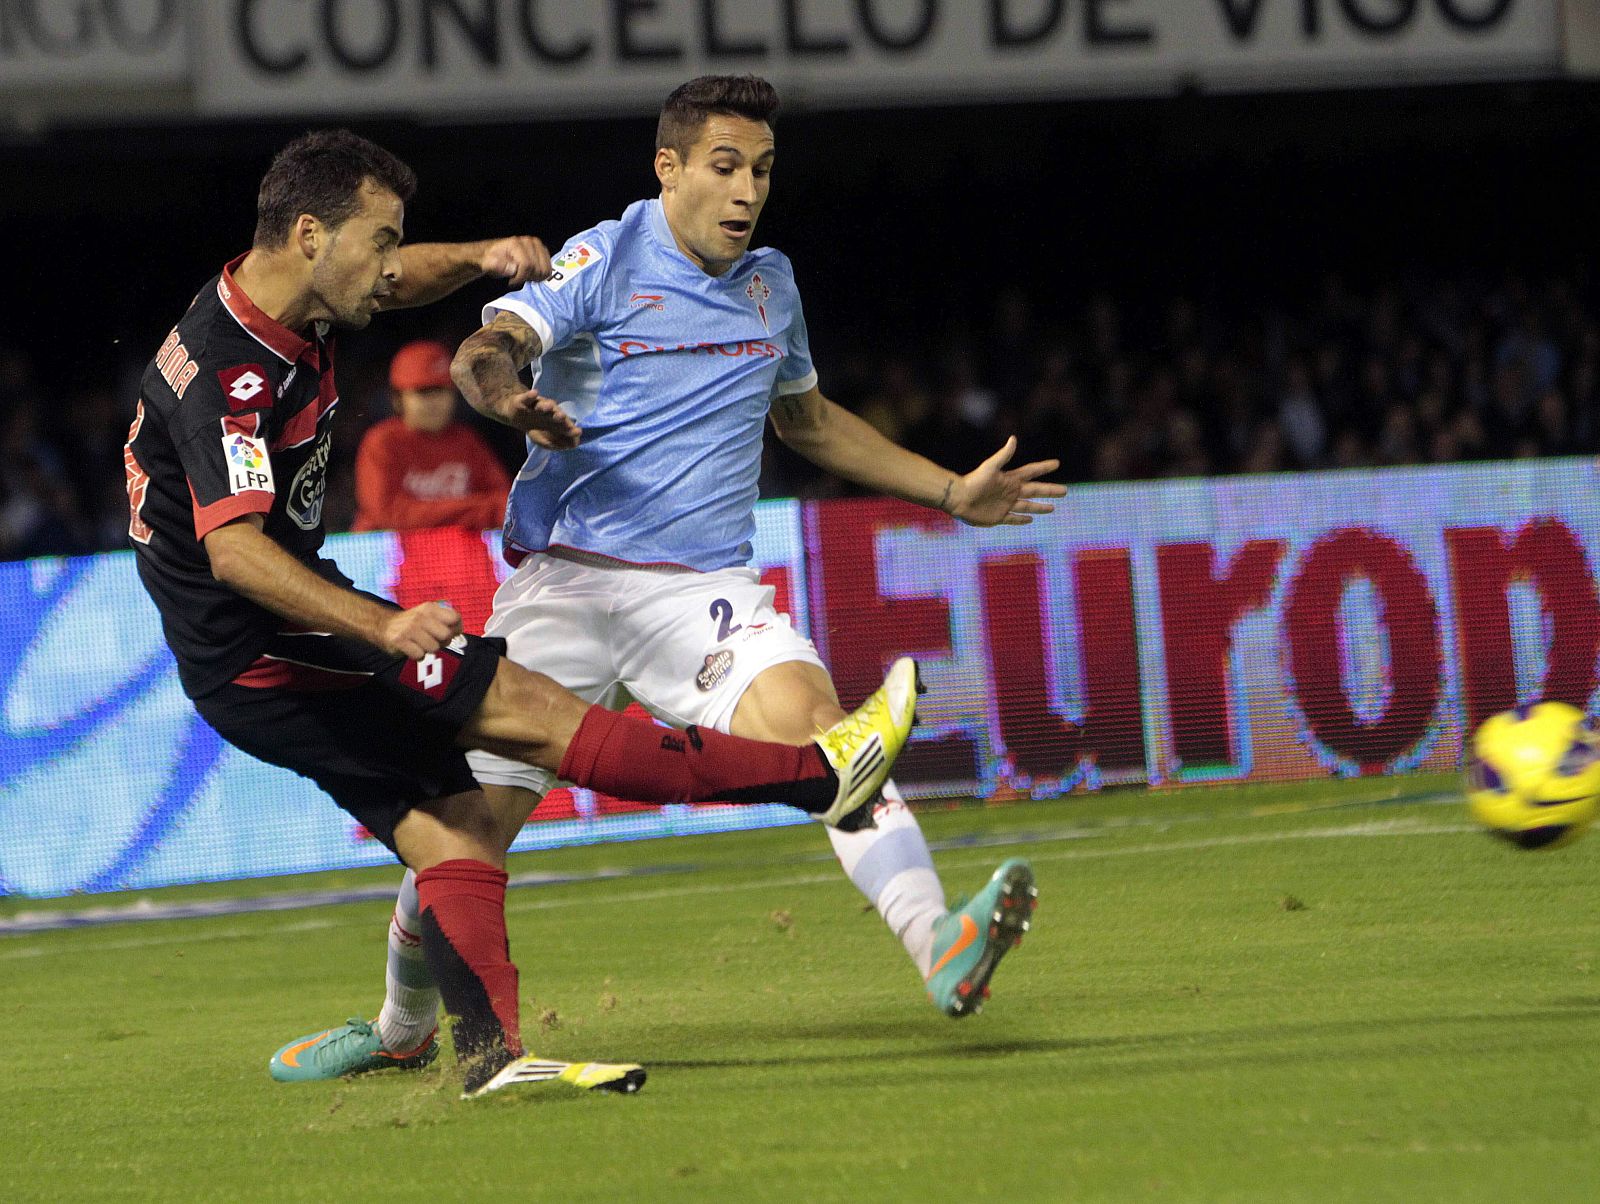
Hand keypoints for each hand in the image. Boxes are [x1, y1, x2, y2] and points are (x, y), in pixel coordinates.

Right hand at [381, 601, 462, 660]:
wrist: (383, 625)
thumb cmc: (412, 623)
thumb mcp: (427, 614)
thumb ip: (444, 619)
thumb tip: (459, 631)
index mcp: (430, 608)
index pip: (455, 618)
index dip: (456, 628)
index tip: (451, 632)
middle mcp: (420, 616)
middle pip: (446, 635)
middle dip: (443, 642)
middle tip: (434, 640)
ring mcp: (409, 628)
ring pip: (434, 648)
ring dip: (428, 650)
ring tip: (421, 644)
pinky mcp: (400, 641)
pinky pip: (419, 655)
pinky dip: (417, 655)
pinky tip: (412, 649)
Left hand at [479, 236, 551, 286]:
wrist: (494, 254)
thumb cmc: (492, 260)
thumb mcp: (489, 264)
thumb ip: (499, 266)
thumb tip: (514, 269)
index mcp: (516, 244)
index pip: (527, 266)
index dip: (519, 278)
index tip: (510, 280)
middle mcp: (530, 241)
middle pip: (538, 269)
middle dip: (528, 277)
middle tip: (517, 277)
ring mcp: (538, 245)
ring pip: (545, 270)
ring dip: (534, 277)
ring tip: (524, 275)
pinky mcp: (543, 250)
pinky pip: (549, 269)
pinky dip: (540, 274)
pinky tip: (530, 273)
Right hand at [493, 387, 582, 449]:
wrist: (515, 415)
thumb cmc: (534, 426)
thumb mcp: (543, 439)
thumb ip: (555, 443)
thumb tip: (572, 445)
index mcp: (554, 422)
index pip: (563, 426)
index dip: (570, 429)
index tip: (578, 432)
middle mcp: (548, 412)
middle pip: (555, 414)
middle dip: (559, 416)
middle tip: (562, 417)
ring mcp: (537, 406)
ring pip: (542, 405)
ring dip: (545, 406)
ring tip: (548, 406)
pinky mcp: (524, 401)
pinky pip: (528, 398)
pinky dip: (530, 395)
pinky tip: (535, 393)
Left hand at [948, 437, 1066, 526]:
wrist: (958, 498)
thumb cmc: (974, 481)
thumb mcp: (990, 467)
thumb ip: (1003, 455)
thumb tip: (1014, 438)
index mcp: (1010, 479)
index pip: (1031, 472)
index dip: (1043, 468)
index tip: (1056, 463)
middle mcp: (1010, 492)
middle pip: (1035, 491)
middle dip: (1049, 490)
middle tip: (1064, 491)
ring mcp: (1005, 505)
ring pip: (1027, 506)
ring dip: (1040, 507)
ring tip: (1053, 508)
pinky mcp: (998, 517)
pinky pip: (1013, 519)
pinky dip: (1022, 520)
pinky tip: (1030, 520)